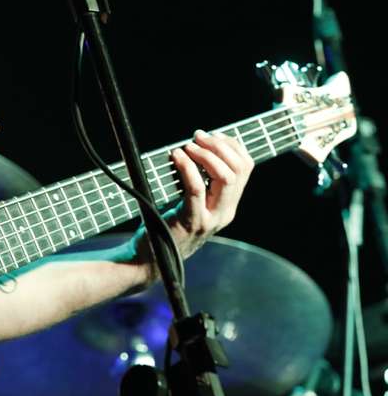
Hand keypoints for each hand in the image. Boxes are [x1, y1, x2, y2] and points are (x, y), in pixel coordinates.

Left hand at [167, 129, 253, 258]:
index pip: (245, 168)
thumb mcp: (191, 203)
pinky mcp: (192, 222)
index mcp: (228, 206)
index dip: (231, 146)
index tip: (212, 135)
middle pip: (239, 170)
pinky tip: (176, 156)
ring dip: (206, 155)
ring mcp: (211, 219)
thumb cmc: (166, 226)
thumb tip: (198, 145)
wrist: (151, 259)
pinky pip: (196, 188)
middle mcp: (225, 213)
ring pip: (226, 178)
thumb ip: (200, 182)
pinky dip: (187, 167)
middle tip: (197, 137)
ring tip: (187, 147)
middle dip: (220, 146)